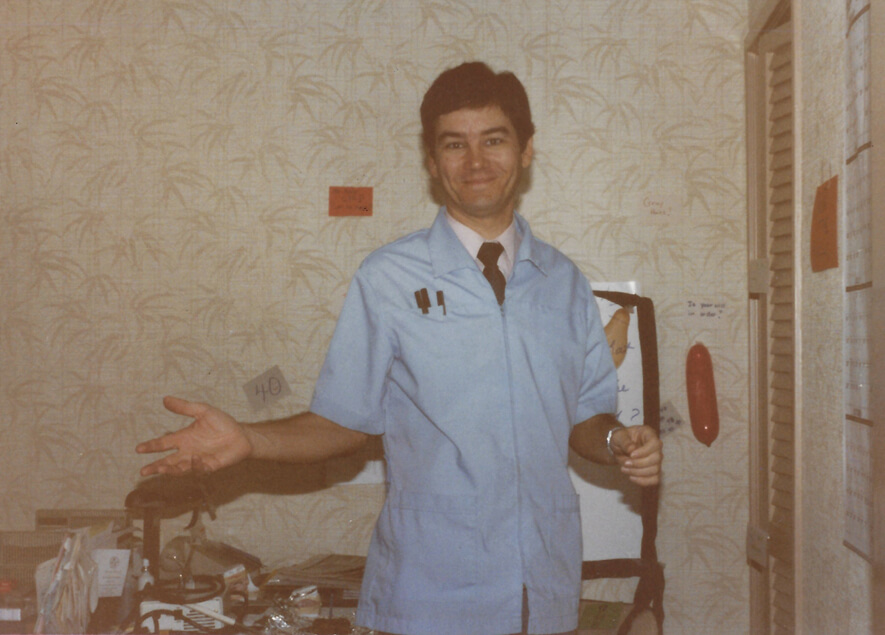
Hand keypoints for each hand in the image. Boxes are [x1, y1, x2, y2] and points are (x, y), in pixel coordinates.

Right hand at [136, 396, 251, 476]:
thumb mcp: (203, 411)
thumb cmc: (222, 423)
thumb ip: (185, 407)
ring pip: (180, 468)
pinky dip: (195, 465)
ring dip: (170, 470)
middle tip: (143, 471)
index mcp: (184, 438)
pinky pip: (199, 469)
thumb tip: (165, 399)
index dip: (151, 446)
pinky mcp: (209, 466)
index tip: (138, 449)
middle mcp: (188, 451)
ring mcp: (197, 460)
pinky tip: (194, 459)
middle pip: (167, 461)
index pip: (163, 443)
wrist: (241, 435)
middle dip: (155, 467)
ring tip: (161, 469)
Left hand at [609, 425, 661, 486]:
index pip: (655, 443)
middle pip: (657, 458)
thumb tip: (632, 449)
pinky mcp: (654, 470)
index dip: (644, 451)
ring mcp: (656, 459)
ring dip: (639, 472)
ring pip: (655, 470)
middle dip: (640, 463)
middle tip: (625, 463)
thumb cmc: (620, 439)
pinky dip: (643, 481)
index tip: (631, 455)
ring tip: (624, 469)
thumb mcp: (618, 436)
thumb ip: (625, 442)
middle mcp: (656, 447)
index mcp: (649, 434)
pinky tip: (631, 477)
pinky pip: (655, 479)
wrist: (619, 447)